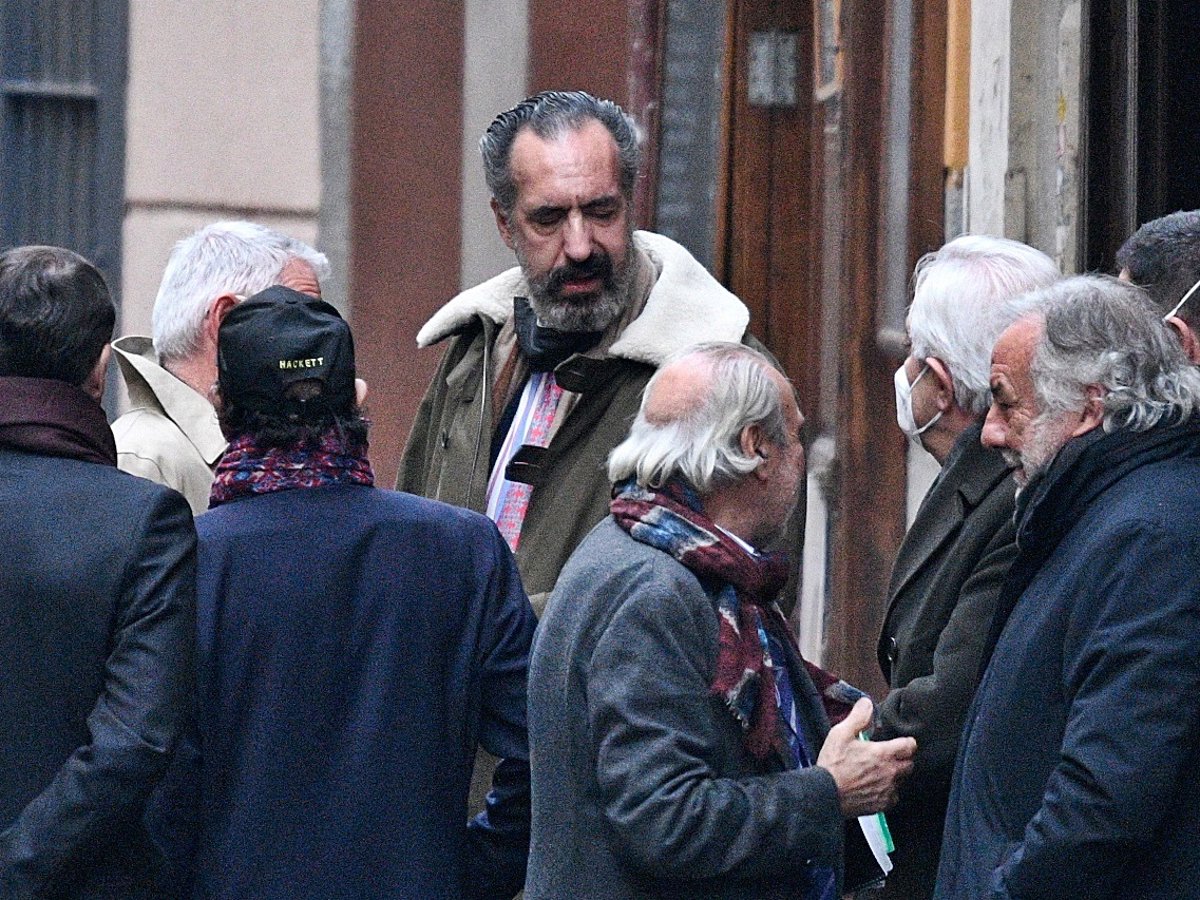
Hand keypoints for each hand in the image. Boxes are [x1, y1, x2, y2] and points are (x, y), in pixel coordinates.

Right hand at [815, 697, 915, 817]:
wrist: (826, 794)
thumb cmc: (833, 764)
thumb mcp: (840, 733)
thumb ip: (858, 717)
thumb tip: (867, 703)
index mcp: (883, 754)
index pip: (910, 746)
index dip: (907, 742)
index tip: (901, 742)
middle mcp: (890, 773)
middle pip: (910, 764)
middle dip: (903, 759)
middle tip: (890, 756)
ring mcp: (887, 790)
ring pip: (901, 781)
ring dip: (895, 776)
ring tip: (880, 772)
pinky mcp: (882, 805)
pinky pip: (893, 797)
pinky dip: (888, 792)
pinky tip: (876, 787)